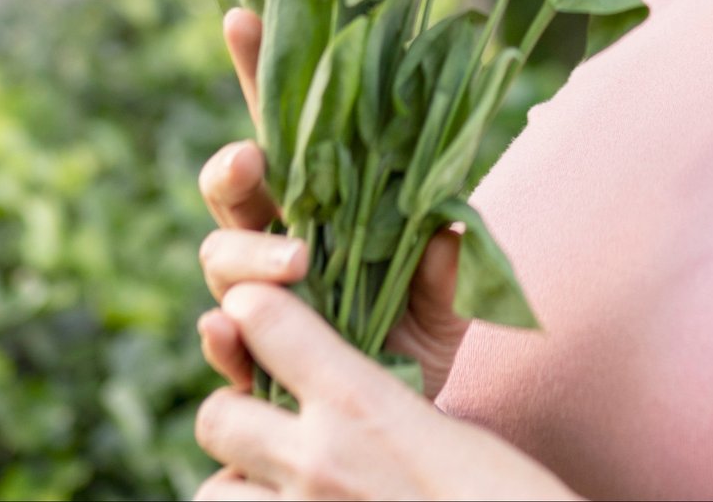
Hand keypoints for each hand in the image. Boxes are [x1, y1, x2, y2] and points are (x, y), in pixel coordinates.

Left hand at [192, 281, 573, 499]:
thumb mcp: (457, 417)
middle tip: (264, 417)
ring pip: (215, 489)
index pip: (267, 322)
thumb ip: (432, 332)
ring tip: (270, 478)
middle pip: (218, 414)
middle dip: (233, 410)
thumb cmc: (497, 495)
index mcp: (364, 402)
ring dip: (237, 480)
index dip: (255, 307)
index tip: (257, 308)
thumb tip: (447, 236)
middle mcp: (321, 459)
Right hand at [197, 9, 471, 399]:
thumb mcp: (452, 292)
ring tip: (292, 262)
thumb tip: (451, 237)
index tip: (243, 18)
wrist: (409, 411)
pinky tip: (226, 330)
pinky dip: (220, 338)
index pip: (285, 124)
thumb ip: (451, 264)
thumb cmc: (422, 328)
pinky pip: (224, 344)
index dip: (260, 69)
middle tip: (253, 162)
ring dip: (247, 254)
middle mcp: (277, 237)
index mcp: (320, 197)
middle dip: (232, 168)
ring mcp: (257, 297)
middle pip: (232, 187)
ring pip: (221, 259)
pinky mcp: (252, 360)